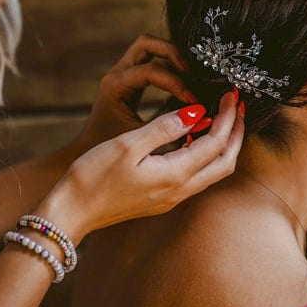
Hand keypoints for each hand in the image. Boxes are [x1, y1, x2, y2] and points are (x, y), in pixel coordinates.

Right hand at [41, 91, 243, 241]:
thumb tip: (197, 112)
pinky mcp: (161, 199)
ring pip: (212, 171)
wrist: (70, 212)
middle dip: (235, 133)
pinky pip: (195, 176)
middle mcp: (179, 191)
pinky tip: (193, 137)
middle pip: (224, 162)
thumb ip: (165, 127)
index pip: (216, 143)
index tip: (230, 94)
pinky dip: (203, 154)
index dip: (227, 117)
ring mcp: (171, 198)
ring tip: (220, 117)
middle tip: (236, 106)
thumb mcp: (128, 145)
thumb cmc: (93, 176)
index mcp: (175, 175)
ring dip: (222, 144)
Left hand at [70, 34, 194, 156]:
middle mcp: (118, 74)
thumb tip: (199, 118)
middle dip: (173, 53)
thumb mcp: (139, 140)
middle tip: (192, 73)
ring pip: (150, 49)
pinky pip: (152, 63)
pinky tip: (183, 85)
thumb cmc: (109, 149)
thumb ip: (167, 128)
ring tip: (190, 76)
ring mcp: (123, 75)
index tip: (193, 101)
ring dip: (171, 57)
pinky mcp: (131, 82)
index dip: (175, 83)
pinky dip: (168, 68)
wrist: (88, 155)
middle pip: (147, 44)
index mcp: (115, 86)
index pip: (150, 70)